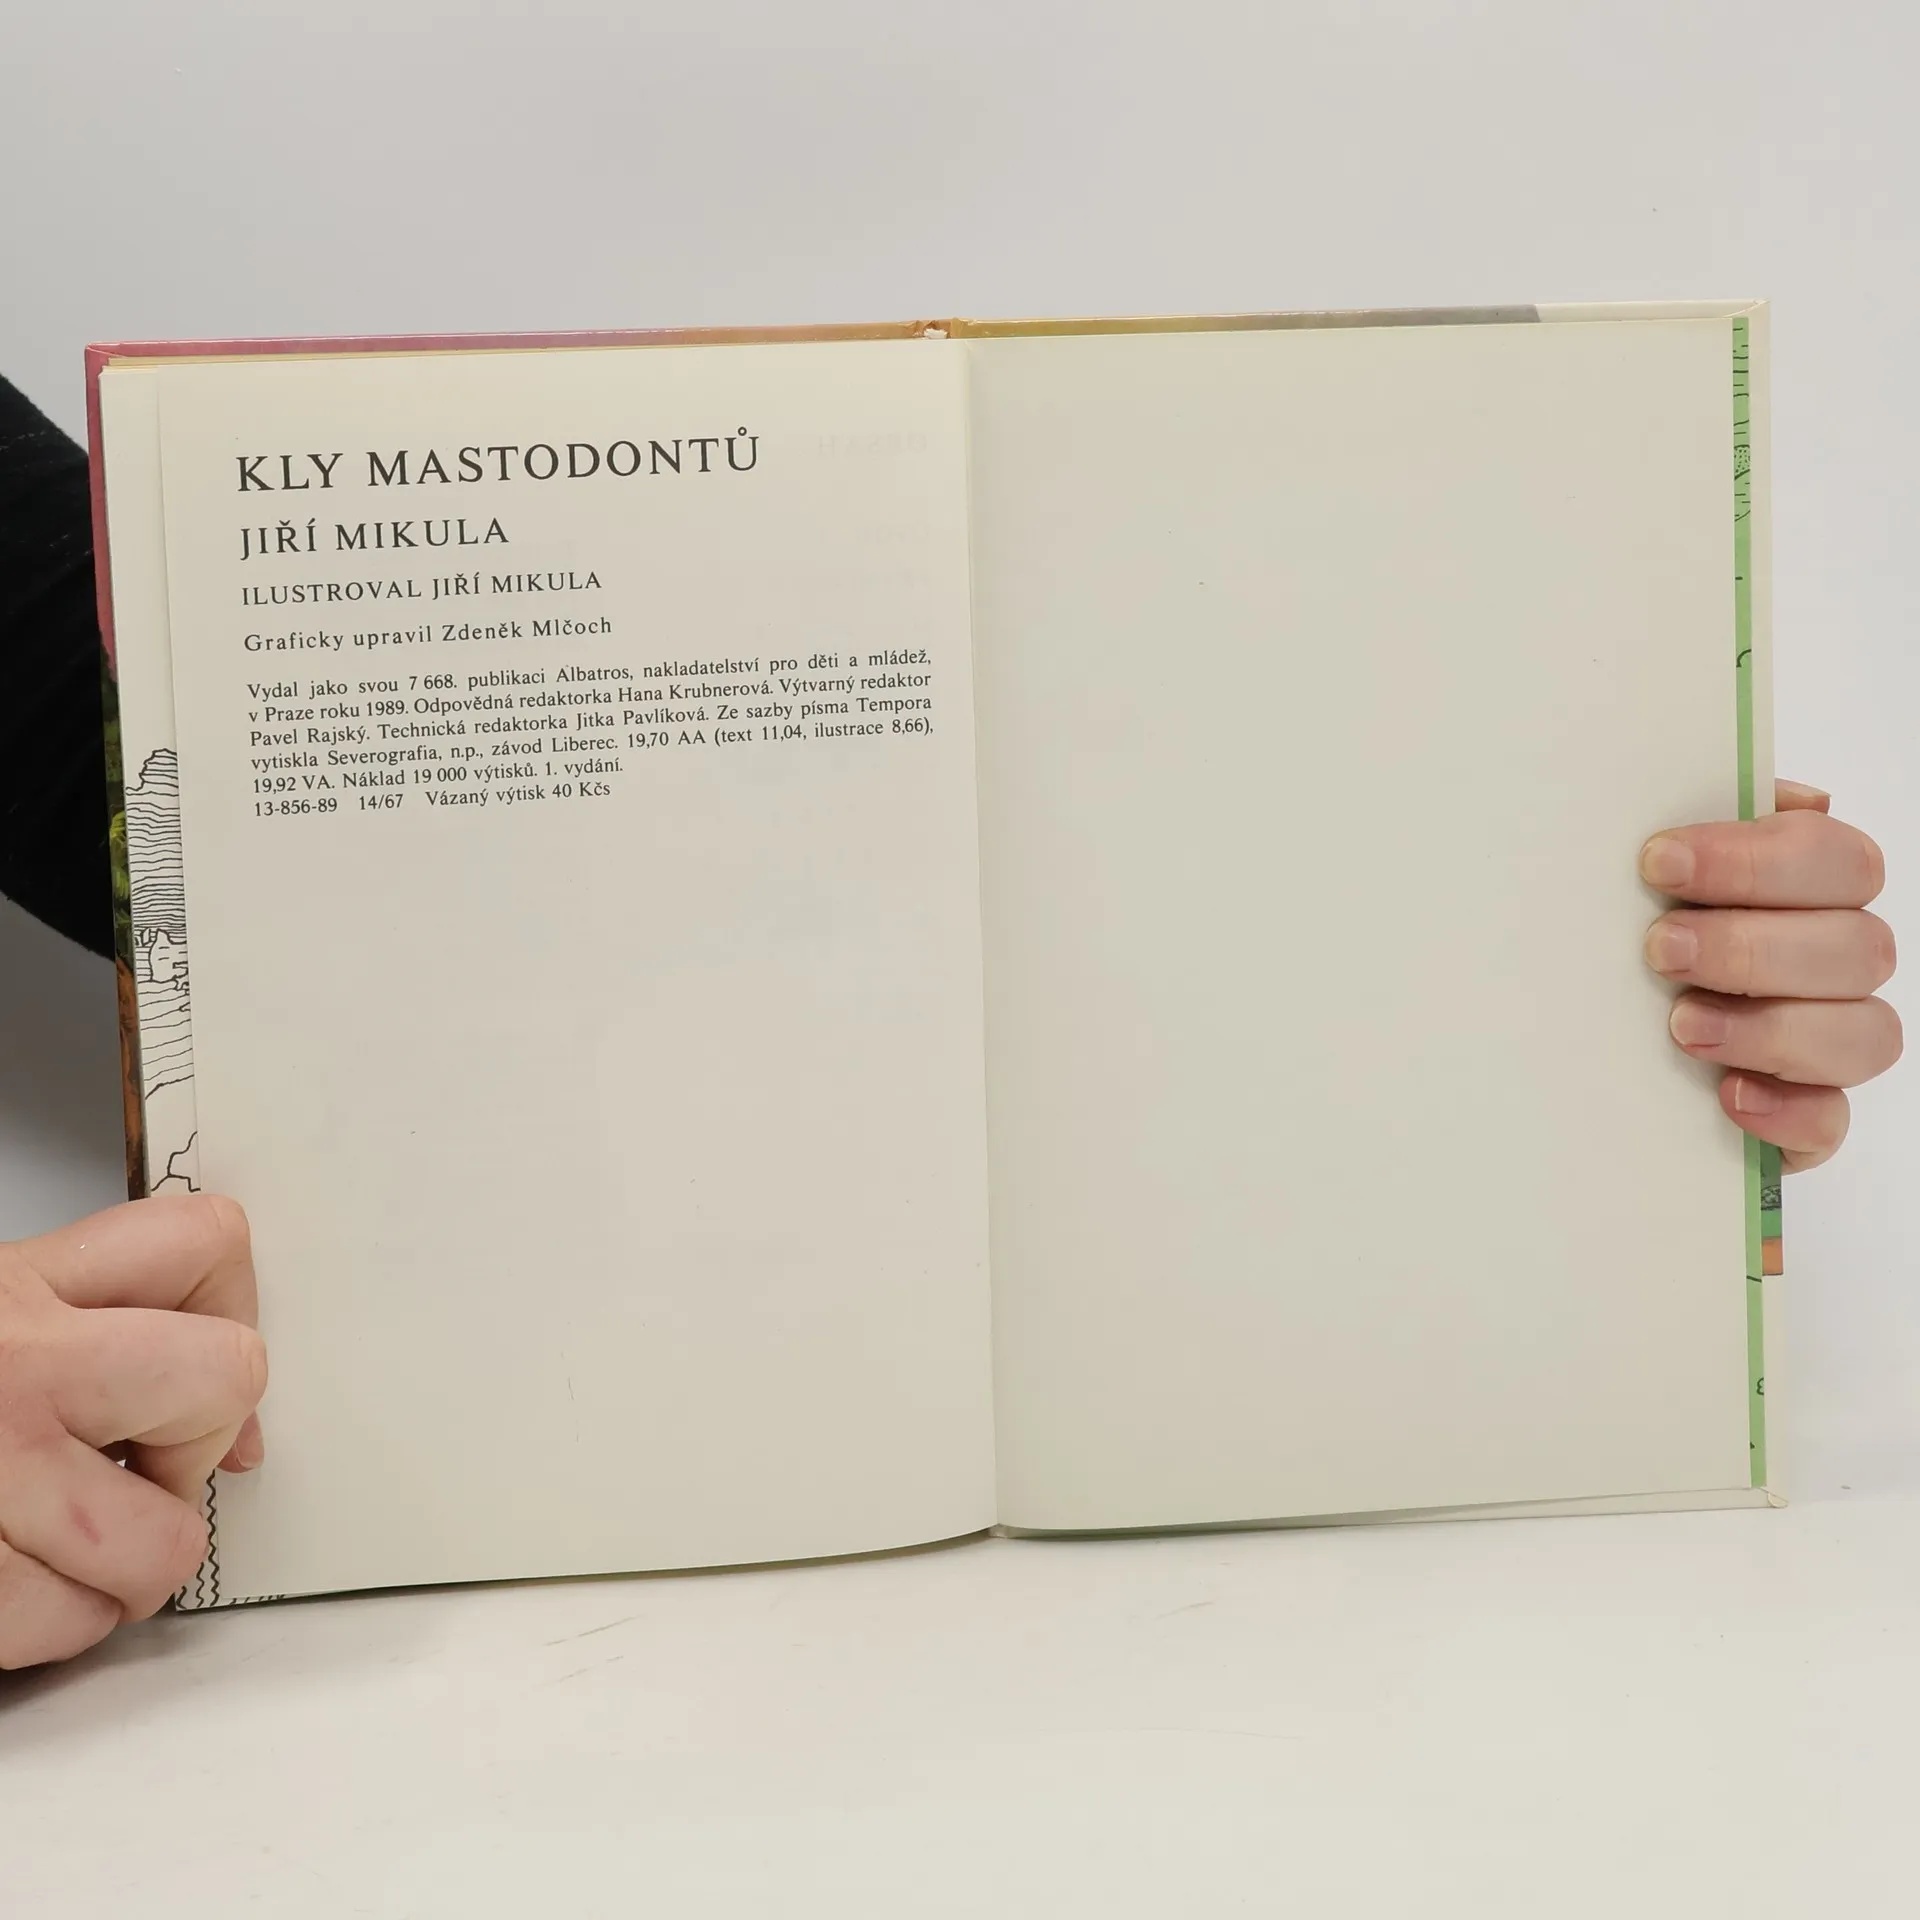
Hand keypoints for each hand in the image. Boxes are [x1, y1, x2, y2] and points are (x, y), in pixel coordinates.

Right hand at [0, 1195, 264, 1668]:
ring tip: (67, 1541)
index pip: (204, 1244)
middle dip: (198, 1439)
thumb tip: (237, 1437)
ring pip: (158, 1544)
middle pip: (223, 1378)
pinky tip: (11, 1584)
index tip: (195, 1350)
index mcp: (12, 1290)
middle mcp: (10, 1371)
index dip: (227, 1303)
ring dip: (125, 1566)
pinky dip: (45, 1626)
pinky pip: (58, 1625)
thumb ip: (103, 1337)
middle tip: (143, 1460)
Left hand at [1643, 779, 1899, 1172]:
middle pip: (1859, 948)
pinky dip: (1786, 1110)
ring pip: (1865, 1034)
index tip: (1657, 862)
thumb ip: (1692, 830)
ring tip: (1682, 1024)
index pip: (1833, 858)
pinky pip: (1832, 1120)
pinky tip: (1728, 1095)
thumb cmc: (1643, 924)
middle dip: (1752, 946)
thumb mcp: (1651, 875)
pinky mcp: (1809, 1115)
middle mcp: (1840, 961)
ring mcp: (1833, 1040)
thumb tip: (1737, 786)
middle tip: (1659, 947)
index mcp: (1816, 888)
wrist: (1593, 1036)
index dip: (1752, 859)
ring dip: (1770, 1027)